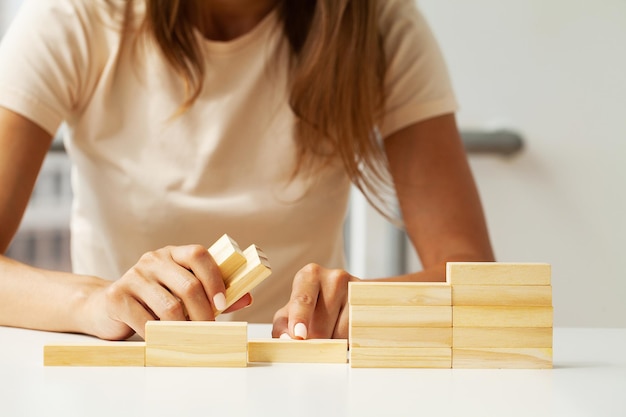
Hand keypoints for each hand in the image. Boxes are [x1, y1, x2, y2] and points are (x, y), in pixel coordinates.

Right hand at [86, 244, 251, 339]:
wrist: (105, 306)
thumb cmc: (153, 300)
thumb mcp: (183, 293)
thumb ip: (214, 294)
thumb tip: (247, 297)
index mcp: (173, 253)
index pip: (199, 255)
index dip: (215, 279)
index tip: (223, 304)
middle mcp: (153, 260)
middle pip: (188, 285)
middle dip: (203, 313)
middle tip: (208, 331)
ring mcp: (133, 276)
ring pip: (170, 307)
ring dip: (183, 328)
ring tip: (186, 337)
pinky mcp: (117, 296)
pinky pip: (147, 321)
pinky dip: (160, 335)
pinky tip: (161, 338)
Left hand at [272, 263, 358, 339]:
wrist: (347, 297)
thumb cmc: (313, 307)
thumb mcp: (290, 313)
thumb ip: (282, 326)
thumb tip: (287, 339)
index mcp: (309, 275)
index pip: (303, 299)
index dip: (300, 318)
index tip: (299, 335)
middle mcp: (334, 277)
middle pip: (322, 324)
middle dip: (315, 341)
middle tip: (314, 339)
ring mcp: (356, 288)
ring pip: (342, 332)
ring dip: (334, 343)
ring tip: (332, 333)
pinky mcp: (372, 303)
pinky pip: (358, 333)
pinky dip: (350, 341)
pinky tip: (347, 334)